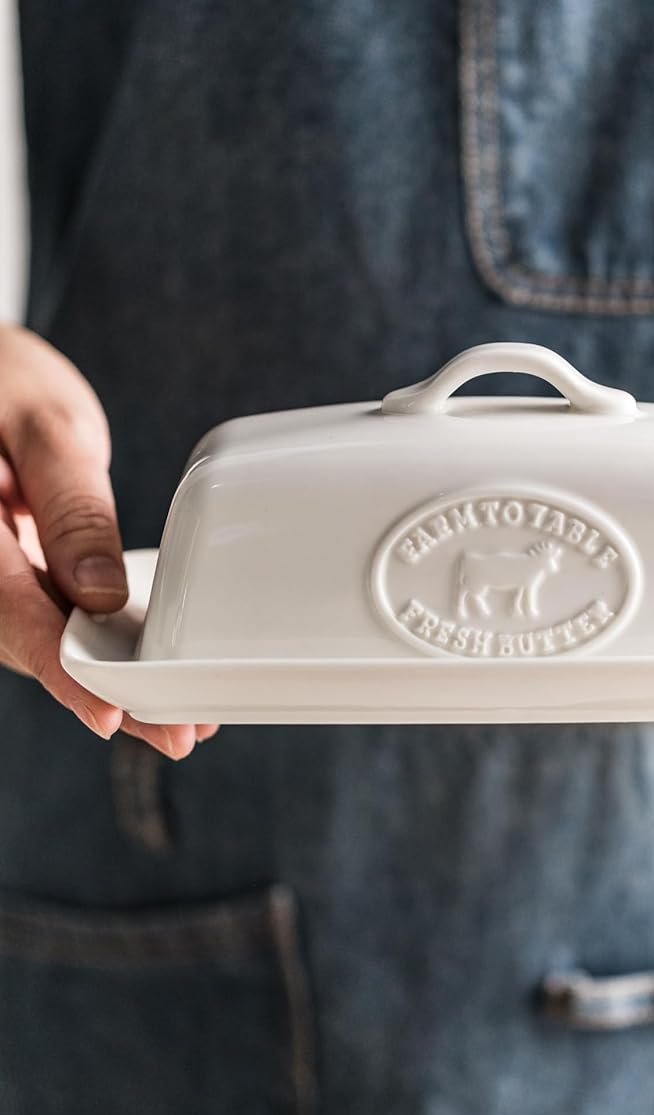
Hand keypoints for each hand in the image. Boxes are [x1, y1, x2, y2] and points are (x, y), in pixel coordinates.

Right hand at [0, 325, 214, 755]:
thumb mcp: (45, 426)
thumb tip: (101, 595)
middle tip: (175, 732)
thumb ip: (73, 507)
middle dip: (99, 692)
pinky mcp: (10, 573)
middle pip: (24, 641)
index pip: (7, 609)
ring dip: (101, 682)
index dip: (58, 667)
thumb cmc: (4, 382)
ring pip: (36, 639)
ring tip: (175, 720)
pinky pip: (44, 616)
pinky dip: (92, 646)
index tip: (107, 710)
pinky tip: (144, 671)